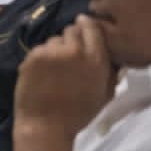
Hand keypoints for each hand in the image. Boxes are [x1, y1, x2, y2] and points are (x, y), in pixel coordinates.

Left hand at [14, 16, 116, 138]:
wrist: (46, 125)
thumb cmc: (78, 114)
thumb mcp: (104, 94)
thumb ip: (110, 72)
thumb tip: (116, 58)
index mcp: (96, 59)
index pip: (93, 28)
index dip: (87, 26)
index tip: (84, 25)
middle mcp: (75, 50)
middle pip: (72, 30)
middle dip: (72, 38)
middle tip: (69, 53)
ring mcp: (52, 51)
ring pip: (55, 39)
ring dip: (56, 48)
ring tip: (55, 68)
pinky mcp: (34, 55)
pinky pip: (40, 49)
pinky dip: (41, 57)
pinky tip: (42, 73)